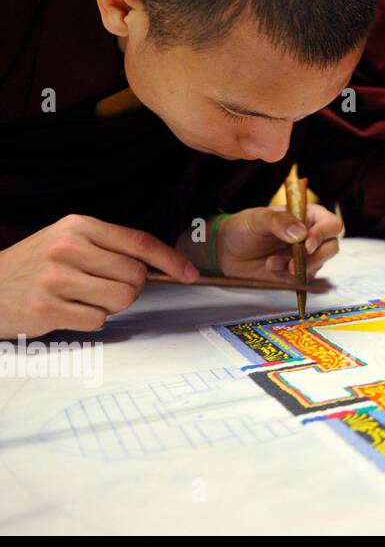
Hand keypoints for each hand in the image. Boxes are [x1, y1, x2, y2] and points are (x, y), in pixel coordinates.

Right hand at [0, 215, 198, 338]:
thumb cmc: (34, 265)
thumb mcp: (67, 241)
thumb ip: (108, 247)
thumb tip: (159, 266)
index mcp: (78, 226)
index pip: (139, 242)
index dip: (170, 260)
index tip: (189, 273)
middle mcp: (67, 248)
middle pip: (135, 275)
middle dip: (129, 287)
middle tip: (103, 287)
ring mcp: (55, 278)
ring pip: (121, 299)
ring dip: (110, 305)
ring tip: (83, 298)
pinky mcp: (46, 308)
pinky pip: (97, 320)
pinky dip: (88, 320)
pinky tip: (66, 310)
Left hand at [218, 204, 342, 280]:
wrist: (226, 251)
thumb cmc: (244, 228)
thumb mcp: (259, 218)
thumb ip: (280, 221)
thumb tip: (301, 233)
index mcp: (308, 217)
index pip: (331, 224)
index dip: (324, 234)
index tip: (307, 243)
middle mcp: (312, 236)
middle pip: (331, 247)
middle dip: (315, 257)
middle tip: (294, 262)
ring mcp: (306, 256)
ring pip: (318, 265)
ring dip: (297, 267)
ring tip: (271, 263)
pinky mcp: (296, 274)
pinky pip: (302, 278)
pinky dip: (288, 276)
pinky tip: (271, 268)